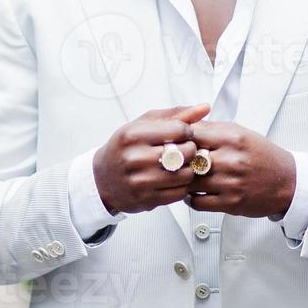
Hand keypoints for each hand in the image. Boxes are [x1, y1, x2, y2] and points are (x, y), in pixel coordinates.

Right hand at [92, 103, 210, 214]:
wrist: (102, 179)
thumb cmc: (125, 149)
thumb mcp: (143, 125)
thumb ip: (175, 115)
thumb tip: (204, 107)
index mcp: (133, 135)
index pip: (179, 129)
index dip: (187, 131)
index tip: (182, 135)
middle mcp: (135, 158)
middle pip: (185, 152)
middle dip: (190, 151)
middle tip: (183, 151)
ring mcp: (140, 181)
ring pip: (186, 174)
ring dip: (188, 170)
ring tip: (179, 166)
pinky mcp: (146, 199)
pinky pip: (180, 193)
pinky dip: (182, 186)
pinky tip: (172, 180)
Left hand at [184, 120, 296, 217]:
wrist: (288, 181)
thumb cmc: (262, 156)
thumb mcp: (240, 133)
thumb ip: (212, 129)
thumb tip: (184, 125)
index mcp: (232, 138)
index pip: (191, 134)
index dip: (178, 139)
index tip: (173, 143)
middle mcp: (231, 160)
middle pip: (187, 159)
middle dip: (177, 161)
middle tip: (173, 163)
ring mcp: (230, 183)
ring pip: (189, 182)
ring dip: (182, 181)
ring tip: (182, 178)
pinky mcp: (230, 203)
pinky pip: (197, 202)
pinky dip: (190, 198)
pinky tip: (193, 192)